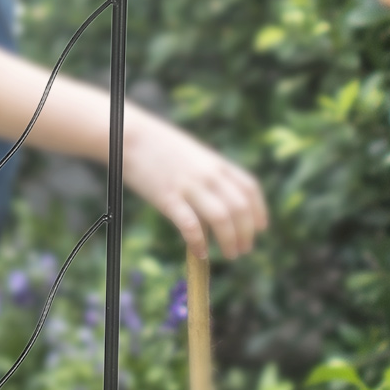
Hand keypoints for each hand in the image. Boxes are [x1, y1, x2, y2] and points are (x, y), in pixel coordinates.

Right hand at [121, 112, 268, 259]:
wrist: (129, 135)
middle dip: (246, 233)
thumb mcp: (192, 155)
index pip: (249, 189)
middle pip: (239, 208)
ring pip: (221, 218)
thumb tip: (218, 200)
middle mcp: (208, 175)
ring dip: (230, 240)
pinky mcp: (167, 198)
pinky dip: (198, 242)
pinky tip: (201, 253)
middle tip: (243, 249)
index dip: (259, 211)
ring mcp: (189, 186)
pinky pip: (190, 225)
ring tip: (230, 254)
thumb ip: (208, 174)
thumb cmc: (158, 146)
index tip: (260, 229)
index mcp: (216, 163)